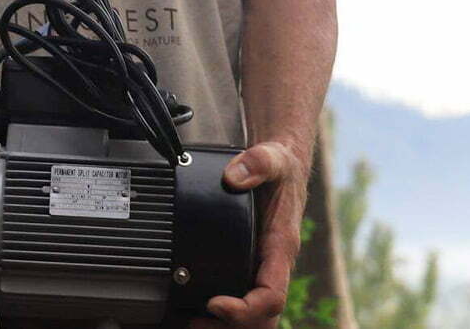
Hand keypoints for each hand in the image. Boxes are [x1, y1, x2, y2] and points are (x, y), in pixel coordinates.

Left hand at [191, 140, 307, 328]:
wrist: (282, 162)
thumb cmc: (280, 165)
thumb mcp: (272, 157)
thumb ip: (257, 163)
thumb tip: (234, 177)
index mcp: (281, 248)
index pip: (271, 295)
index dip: (245, 309)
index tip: (215, 304)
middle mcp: (272, 265)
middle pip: (262, 318)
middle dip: (230, 327)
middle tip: (193, 323)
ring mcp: (260, 267)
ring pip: (253, 317)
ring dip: (222, 326)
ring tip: (188, 323)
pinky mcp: (247, 264)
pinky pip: (241, 299)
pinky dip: (219, 315)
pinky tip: (192, 311)